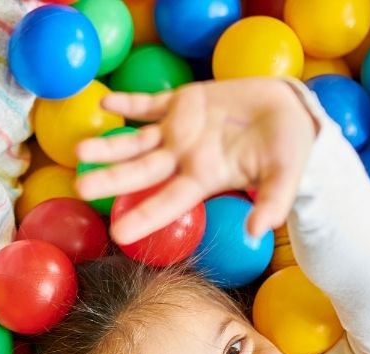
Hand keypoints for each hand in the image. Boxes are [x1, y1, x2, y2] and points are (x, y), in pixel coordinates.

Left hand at [75, 78, 316, 244]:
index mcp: (203, 179)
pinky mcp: (182, 103)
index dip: (143, 216)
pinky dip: (128, 103)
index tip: (117, 233)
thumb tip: (257, 233)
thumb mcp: (285, 178)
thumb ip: (271, 204)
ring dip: (108, 146)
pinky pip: (149, 104)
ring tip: (80, 151)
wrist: (289, 112)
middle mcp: (184, 159)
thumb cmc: (287, 151)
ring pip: (136, 141)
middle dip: (110, 179)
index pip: (167, 201)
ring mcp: (179, 132)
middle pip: (140, 172)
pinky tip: (105, 103)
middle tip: (80, 186)